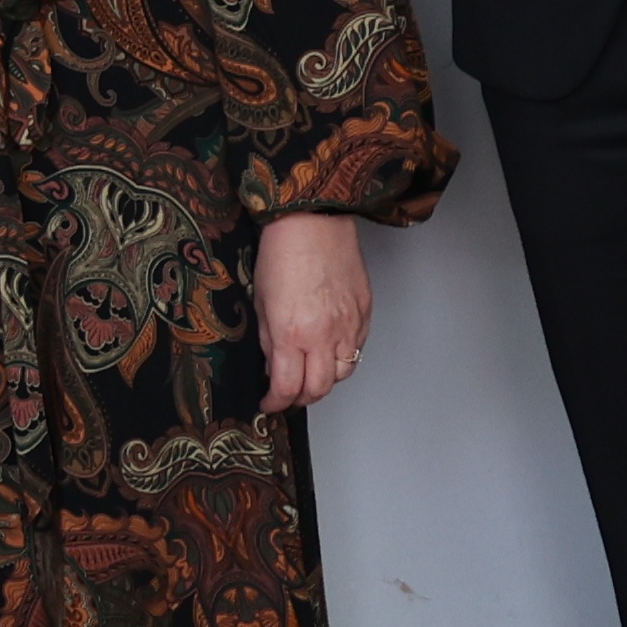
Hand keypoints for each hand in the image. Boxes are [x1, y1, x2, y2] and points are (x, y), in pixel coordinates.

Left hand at [252, 212, 368, 415]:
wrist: (314, 222)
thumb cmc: (281, 255)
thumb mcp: (261, 302)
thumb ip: (269, 341)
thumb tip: (273, 368)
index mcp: (292, 335)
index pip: (288, 387)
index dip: (276, 402)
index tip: (269, 403)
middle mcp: (325, 336)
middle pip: (320, 389)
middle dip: (302, 398)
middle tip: (289, 395)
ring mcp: (349, 326)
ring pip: (344, 373)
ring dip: (325, 380)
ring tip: (310, 373)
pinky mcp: (365, 313)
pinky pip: (358, 349)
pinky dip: (343, 357)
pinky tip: (329, 350)